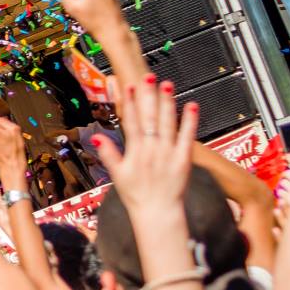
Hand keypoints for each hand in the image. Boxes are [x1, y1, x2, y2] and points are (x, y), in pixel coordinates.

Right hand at [94, 79, 197, 224]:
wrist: (157, 213)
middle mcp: (151, 149)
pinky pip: (187, 137)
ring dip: (167, 103)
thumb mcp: (117, 175)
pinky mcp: (184, 159)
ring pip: (167, 123)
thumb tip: (97, 136)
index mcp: (134, 152)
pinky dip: (190, 121)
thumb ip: (109, 153)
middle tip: (148, 76)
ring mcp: (168, 153)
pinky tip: (192, 106)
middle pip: (149, 117)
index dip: (129, 102)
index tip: (127, 84)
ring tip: (167, 84)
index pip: (131, 121)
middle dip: (148, 95)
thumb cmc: (137, 195)